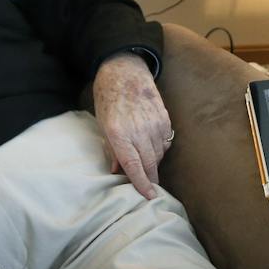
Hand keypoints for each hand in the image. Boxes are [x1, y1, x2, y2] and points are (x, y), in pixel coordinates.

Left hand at [92, 52, 171, 197]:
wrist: (124, 72)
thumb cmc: (108, 99)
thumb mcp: (102, 125)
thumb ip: (111, 149)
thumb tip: (118, 171)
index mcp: (119, 134)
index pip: (134, 166)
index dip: (142, 184)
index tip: (149, 196)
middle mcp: (139, 130)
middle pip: (150, 164)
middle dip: (151, 179)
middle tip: (151, 189)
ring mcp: (154, 124)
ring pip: (159, 154)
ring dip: (154, 162)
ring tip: (147, 162)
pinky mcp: (164, 118)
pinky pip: (166, 141)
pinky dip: (160, 148)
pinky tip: (152, 145)